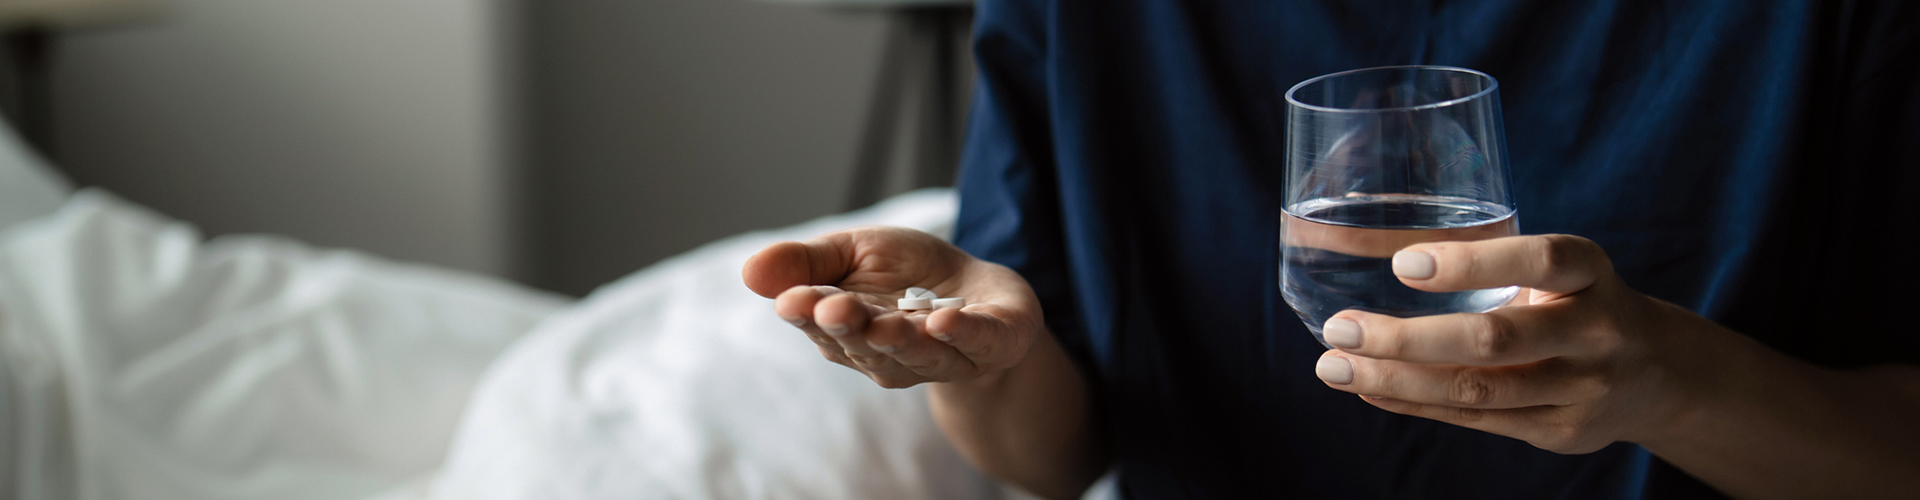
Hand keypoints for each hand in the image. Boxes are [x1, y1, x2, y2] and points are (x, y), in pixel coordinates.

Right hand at [742, 226, 1045, 387]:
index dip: (809, 315)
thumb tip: (749, 270)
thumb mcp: (852, 252)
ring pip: (918, 354)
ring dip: (900, 341)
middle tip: (832, 310)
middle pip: (867, 345)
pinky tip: (944, 321)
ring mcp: (944, 357)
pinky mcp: (993, 346)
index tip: (793, 301)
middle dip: (851, 329)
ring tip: (885, 324)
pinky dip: (962, 335)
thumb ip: (808, 262)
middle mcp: (891, 355)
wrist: (982, 292)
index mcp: (850, 333)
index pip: (823, 326)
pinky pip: (976, 344)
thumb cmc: (908, 275)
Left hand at [1313, 234, 1702, 453]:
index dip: (1471, 263)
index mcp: (1591, 274)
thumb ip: (1488, 259)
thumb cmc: (1576, 301)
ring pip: (1477, 390)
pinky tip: (1369, 388)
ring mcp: (1581, 389)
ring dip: (1395, 379)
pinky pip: (1475, 420)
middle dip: (1408, 338)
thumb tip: (1363, 243)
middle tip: (1340, 329)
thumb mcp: (1558, 269)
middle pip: (1496, 339)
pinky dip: (1414, 402)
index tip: (1402, 264)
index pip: (1540, 260)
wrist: (1657, 374)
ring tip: (1335, 366)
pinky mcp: (1560, 431)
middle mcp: (1594, 332)